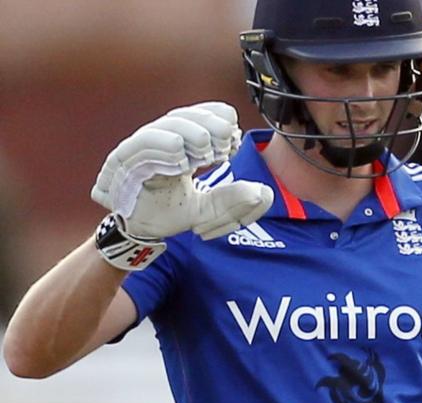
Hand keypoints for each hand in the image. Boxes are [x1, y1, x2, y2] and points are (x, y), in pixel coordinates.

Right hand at [91, 102, 271, 240]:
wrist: (137, 234)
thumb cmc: (168, 214)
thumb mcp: (208, 210)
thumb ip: (233, 201)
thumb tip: (263, 193)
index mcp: (181, 143)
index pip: (202, 114)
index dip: (220, 119)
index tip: (235, 140)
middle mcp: (160, 139)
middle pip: (186, 115)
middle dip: (212, 125)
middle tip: (226, 145)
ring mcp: (141, 148)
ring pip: (167, 124)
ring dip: (192, 134)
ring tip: (206, 154)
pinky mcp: (123, 160)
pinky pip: (143, 143)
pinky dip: (165, 147)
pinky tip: (182, 161)